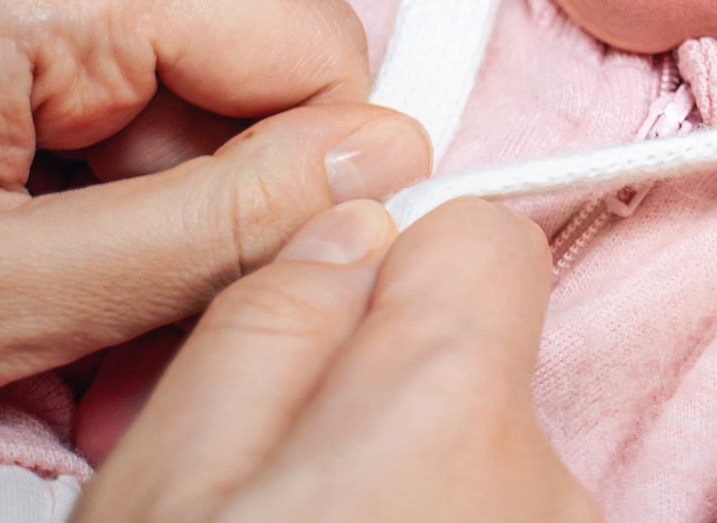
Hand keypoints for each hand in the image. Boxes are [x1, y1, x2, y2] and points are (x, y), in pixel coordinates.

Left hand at [0, 0, 431, 467]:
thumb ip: (216, 229)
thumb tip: (383, 161)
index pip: (295, 32)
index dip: (317, 163)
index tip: (276, 274)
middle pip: (213, 53)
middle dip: (194, 193)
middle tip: (95, 316)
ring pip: (134, 72)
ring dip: (115, 193)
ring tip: (0, 287)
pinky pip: (50, 67)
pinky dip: (48, 169)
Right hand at [79, 197, 599, 522]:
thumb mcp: (167, 486)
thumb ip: (262, 328)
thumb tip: (342, 224)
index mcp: (454, 400)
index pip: (479, 234)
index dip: (384, 256)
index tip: (305, 321)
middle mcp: (549, 473)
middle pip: (475, 350)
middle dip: (382, 382)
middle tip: (271, 474)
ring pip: (477, 448)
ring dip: (404, 472)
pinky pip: (491, 512)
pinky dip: (431, 520)